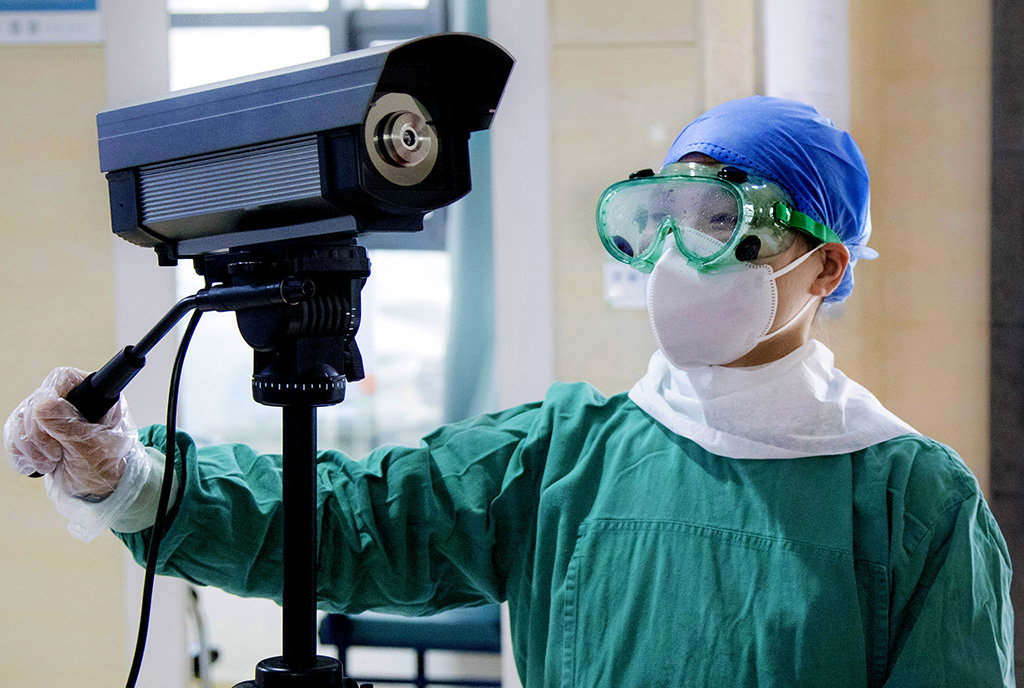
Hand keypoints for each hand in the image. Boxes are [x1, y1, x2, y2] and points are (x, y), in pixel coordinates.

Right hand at [4, 367, 138, 499]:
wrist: (97, 490)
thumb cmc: (106, 466)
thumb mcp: (91, 448)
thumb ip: (68, 426)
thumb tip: (42, 404)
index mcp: (94, 396)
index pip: (63, 378)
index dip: (52, 399)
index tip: (53, 427)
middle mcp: (70, 400)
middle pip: (35, 401)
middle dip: (39, 433)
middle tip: (56, 453)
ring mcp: (50, 415)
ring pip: (19, 417)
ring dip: (29, 446)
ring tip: (51, 462)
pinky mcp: (34, 431)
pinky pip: (12, 433)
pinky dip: (20, 453)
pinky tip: (38, 465)